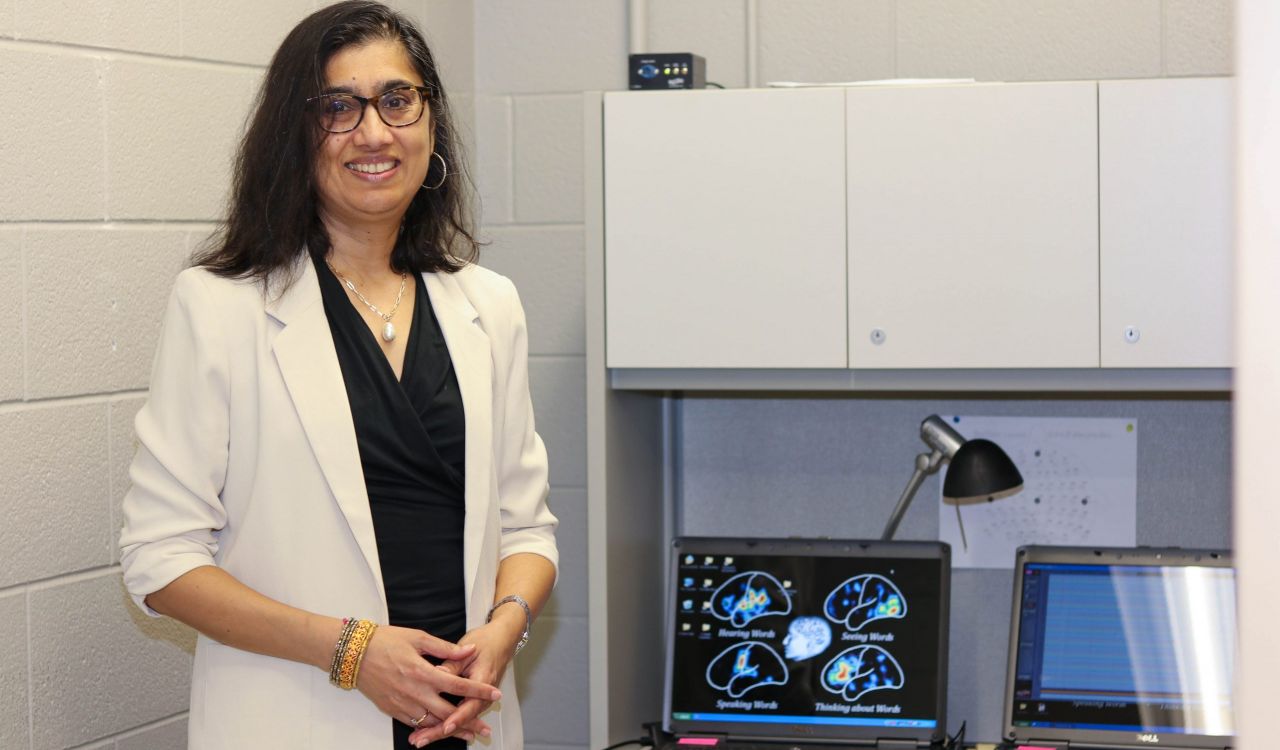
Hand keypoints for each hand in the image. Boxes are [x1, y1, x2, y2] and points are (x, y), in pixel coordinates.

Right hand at [352, 625, 501, 738]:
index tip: (495, 694)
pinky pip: (415, 724)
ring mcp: (402, 703)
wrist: (353, 654)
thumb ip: (445, 648)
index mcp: (423, 672)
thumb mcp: (418, 637)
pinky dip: (429, 729)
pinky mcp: (392, 710)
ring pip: (432, 723)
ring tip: (468, 735)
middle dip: (469, 722)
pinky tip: (440, 730)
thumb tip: (468, 651)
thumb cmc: (385, 641)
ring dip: (451, 730)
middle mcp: (414, 692)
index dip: (478, 691)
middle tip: (485, 729)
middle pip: (448, 713)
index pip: (458, 685)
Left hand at [407, 614, 522, 746]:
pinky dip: (444, 723)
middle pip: (462, 720)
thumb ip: (452, 664)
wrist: (502, 640)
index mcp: (483, 681)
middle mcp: (483, 696)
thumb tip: (436, 672)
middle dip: (440, 731)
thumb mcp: (468, 649)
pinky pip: (460, 716)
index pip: (470, 705)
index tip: (444, 726)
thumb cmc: (487, 642)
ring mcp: (479, 700)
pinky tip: (429, 730)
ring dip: (439, 731)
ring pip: (459, 721)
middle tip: (421, 739)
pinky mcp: (473, 701)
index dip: (457, 718)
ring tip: (420, 738)